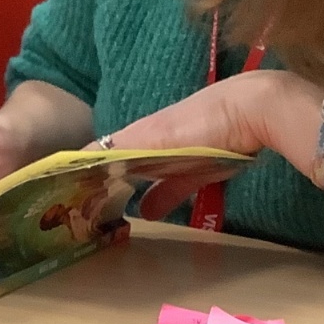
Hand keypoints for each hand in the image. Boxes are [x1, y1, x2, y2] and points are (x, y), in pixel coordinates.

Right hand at [95, 70, 323, 217]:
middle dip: (107, 180)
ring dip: (133, 189)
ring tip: (115, 212)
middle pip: (124, 162)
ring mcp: (180, 153)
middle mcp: (155, 140)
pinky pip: (174, 183)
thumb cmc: (199, 122)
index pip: (103, 150)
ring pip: (149, 173)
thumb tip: (74, 160)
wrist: (253, 111)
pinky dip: (161, 196)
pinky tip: (151, 211)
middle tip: (88, 206)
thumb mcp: (154, 137)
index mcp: (139, 132)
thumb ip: (118, 149)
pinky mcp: (202, 167)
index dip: (86, 167)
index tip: (69, 189)